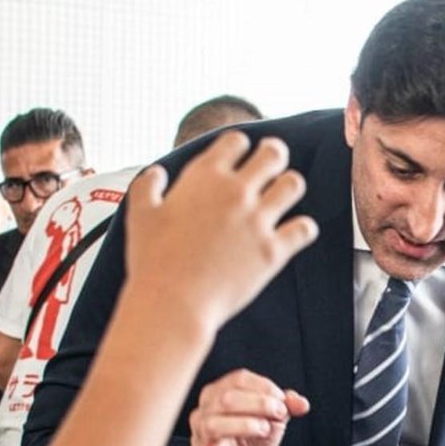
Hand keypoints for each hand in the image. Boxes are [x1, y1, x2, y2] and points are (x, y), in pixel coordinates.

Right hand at [120, 132, 317, 333]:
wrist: (173, 304)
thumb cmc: (153, 262)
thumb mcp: (140, 216)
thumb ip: (147, 187)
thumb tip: (156, 173)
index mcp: (204, 178)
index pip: (236, 141)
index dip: (240, 146)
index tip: (240, 156)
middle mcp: (235, 192)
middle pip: (273, 154)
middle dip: (274, 156)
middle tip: (271, 165)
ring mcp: (257, 221)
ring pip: (293, 185)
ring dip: (289, 188)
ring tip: (282, 197)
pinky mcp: (273, 251)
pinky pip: (305, 229)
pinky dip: (303, 229)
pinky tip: (294, 233)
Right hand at [188, 370, 309, 445]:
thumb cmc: (249, 443)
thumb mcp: (272, 421)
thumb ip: (286, 407)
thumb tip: (301, 403)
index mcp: (219, 394)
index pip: (238, 380)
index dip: (264, 387)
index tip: (283, 401)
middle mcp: (204, 412)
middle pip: (226, 398)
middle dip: (258, 403)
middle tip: (279, 414)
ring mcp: (199, 438)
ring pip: (212, 425)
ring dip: (243, 425)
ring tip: (264, 430)